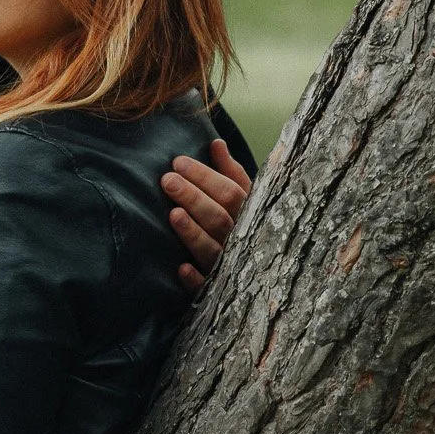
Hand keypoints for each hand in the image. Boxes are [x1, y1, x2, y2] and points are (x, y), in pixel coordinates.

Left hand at [161, 138, 252, 295]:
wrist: (268, 272)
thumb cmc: (245, 224)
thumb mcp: (245, 197)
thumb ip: (230, 173)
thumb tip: (216, 143)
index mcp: (249, 214)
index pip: (229, 192)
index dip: (204, 176)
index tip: (178, 162)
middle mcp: (241, 239)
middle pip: (218, 218)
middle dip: (193, 197)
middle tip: (167, 180)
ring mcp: (229, 266)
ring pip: (211, 249)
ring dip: (193, 233)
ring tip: (173, 214)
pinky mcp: (215, 290)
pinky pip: (207, 287)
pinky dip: (195, 279)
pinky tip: (181, 268)